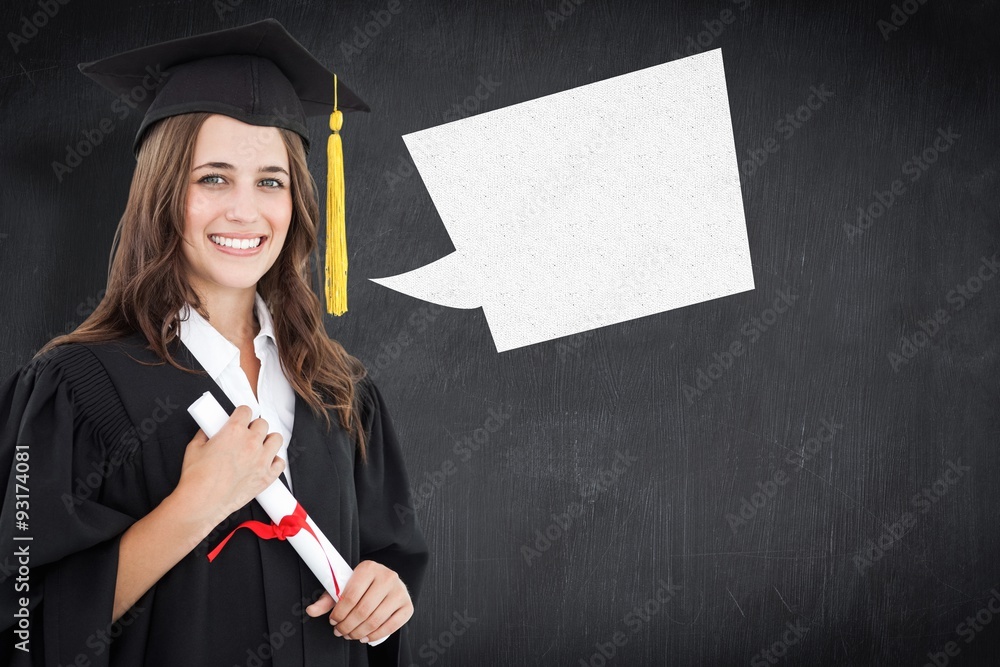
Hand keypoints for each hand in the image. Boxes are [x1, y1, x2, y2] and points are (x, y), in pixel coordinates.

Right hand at [176, 405, 284, 524]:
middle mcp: (251, 442)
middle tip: (247, 435)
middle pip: (262, 423)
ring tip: (259, 446)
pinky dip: (274, 461)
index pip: (246, 410)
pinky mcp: (267, 476)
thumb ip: (205, 434)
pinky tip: (265, 463)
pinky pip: (280, 463)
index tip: (241, 418)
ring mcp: (262, 460)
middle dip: (254, 427)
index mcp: (234, 431)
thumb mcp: (194, 448)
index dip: (242, 414)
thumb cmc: (196, 478)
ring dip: (268, 440)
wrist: (201, 503)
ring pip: (276, 439)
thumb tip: (208, 431)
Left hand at [305, 560, 412, 642]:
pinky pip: (391, 626)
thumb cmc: (362, 585)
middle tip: (340, 631)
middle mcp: (387, 577)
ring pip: (375, 620)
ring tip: (350, 634)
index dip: (339, 613)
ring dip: (358, 633)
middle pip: (363, 610)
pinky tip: (365, 636)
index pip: (350, 596)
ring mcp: (399, 591)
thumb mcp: (344, 586)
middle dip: (347, 626)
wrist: (386, 581)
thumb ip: (327, 599)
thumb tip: (311, 610)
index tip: (332, 620)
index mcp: (369, 568)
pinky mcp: (407, 605)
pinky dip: (375, 635)